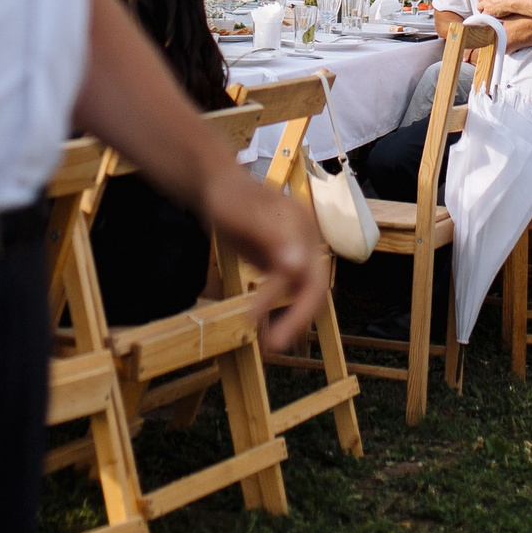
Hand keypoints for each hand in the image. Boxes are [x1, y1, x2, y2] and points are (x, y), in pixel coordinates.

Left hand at [198, 166, 329, 351]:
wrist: (217, 187)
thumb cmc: (228, 197)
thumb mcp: (243, 215)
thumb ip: (271, 238)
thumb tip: (297, 266)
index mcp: (300, 226)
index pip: (302, 270)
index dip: (281, 296)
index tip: (252, 315)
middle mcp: (305, 240)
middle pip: (314, 285)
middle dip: (298, 317)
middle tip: (274, 345)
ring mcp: (297, 251)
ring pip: (304, 291)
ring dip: (292, 318)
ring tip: (271, 344)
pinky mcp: (284, 261)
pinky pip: (289, 290)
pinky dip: (281, 309)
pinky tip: (266, 326)